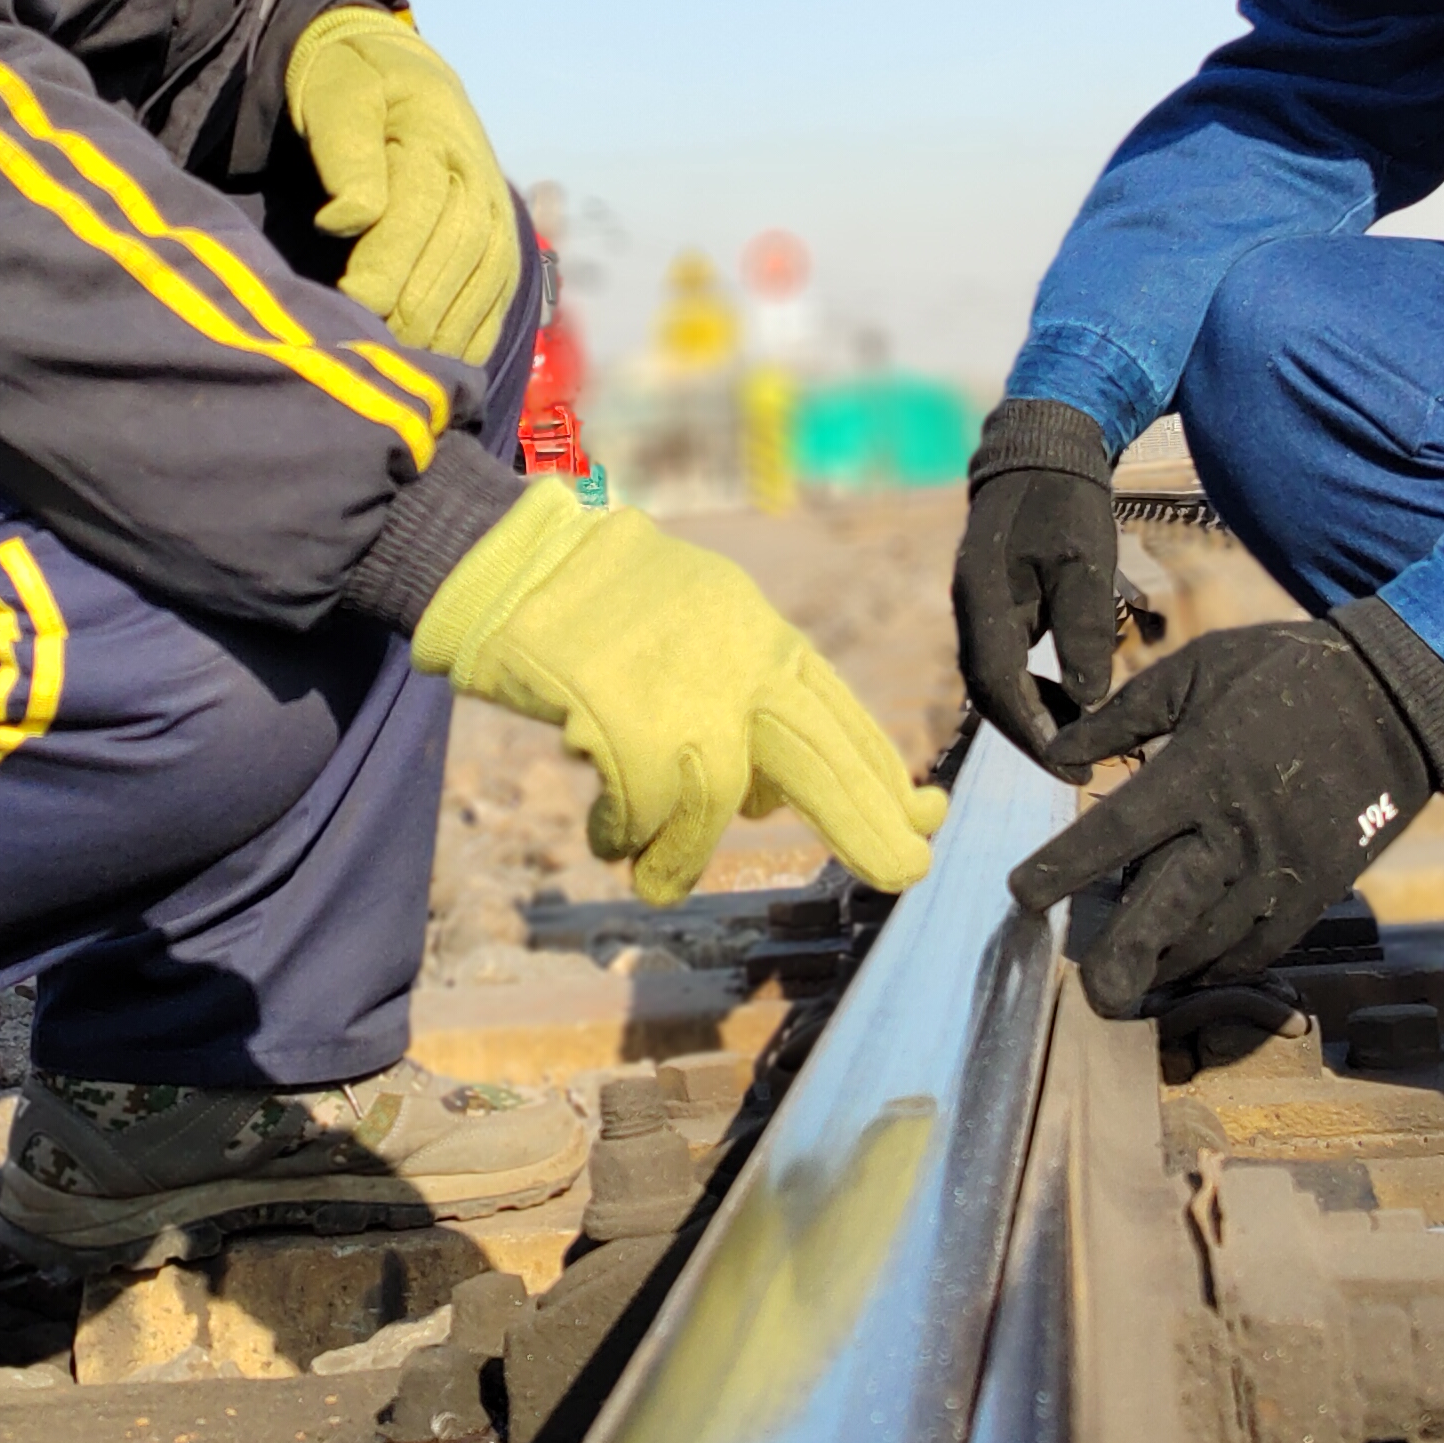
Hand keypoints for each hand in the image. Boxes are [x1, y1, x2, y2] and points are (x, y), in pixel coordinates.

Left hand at [285, 7, 514, 363]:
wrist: (394, 75)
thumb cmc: (348, 89)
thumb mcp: (333, 98)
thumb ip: (343, 151)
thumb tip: (352, 218)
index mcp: (434, 133)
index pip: (420, 208)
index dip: (387, 262)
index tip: (352, 300)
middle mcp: (478, 175)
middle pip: (461, 250)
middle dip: (417, 305)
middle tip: (373, 346)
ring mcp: (495, 209)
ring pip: (487, 277)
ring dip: (449, 327)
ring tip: (404, 365)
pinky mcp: (501, 239)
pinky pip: (500, 292)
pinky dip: (476, 333)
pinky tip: (444, 363)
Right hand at [416, 481, 947, 902]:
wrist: (518, 566)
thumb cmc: (602, 607)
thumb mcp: (702, 634)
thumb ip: (743, 702)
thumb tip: (770, 799)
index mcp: (762, 641)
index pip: (840, 718)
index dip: (884, 776)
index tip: (924, 817)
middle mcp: (737, 664)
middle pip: (820, 758)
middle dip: (866, 822)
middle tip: (906, 871)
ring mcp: (685, 694)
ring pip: (718, 802)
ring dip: (683, 853)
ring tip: (655, 877)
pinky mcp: (629, 722)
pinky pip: (644, 814)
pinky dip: (625, 838)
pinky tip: (607, 836)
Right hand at [954, 400, 1119, 773]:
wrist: (1041, 451)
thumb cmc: (1067, 503)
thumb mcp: (1085, 563)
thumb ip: (1085, 630)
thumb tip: (1089, 701)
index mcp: (984, 601)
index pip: (999, 688)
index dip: (1034, 734)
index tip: (1071, 765)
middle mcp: (969, 610)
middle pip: (989, 694)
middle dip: (1030, 733)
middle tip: (1075, 764)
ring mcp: (975, 607)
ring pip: (993, 680)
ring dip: (1030, 713)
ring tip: (1076, 734)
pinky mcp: (990, 604)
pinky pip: (1001, 660)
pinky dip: (1029, 687)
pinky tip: (1063, 695)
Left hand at [1009, 604, 1443, 1018]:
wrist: (1398, 697)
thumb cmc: (1287, 673)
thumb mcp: (1197, 668)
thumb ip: (1123, 715)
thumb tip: (1056, 749)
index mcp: (1200, 769)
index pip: (1118, 830)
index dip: (1066, 868)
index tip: (1019, 895)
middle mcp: (1238, 831)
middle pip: (1168, 911)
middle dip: (1124, 958)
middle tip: (1089, 993)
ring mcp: (1282, 868)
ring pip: (1212, 940)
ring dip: (1166, 965)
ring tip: (1127, 979)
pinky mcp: (1319, 889)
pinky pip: (1263, 947)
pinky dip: (1221, 964)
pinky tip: (1190, 966)